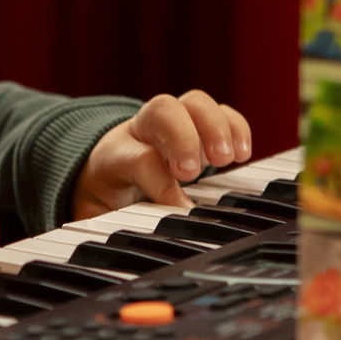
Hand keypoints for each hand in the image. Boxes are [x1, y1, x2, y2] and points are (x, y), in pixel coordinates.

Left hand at [70, 92, 251, 218]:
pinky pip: (219, 112)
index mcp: (115, 152)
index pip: (138, 158)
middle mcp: (144, 129)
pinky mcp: (198, 127)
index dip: (161, 182)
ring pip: (194, 103)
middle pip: (162, 109)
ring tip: (228, 158)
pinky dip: (235, 127)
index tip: (182, 210)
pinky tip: (242, 153)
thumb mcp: (98, 212)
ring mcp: (174, 124)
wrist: (104, 169)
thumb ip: (114, 224)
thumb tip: (144, 237)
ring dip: (216, 127)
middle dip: (184, 137)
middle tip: (194, 171)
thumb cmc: (106, 193)